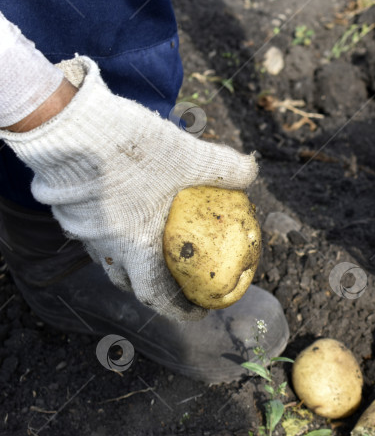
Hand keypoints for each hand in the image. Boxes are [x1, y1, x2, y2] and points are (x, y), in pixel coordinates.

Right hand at [0, 56, 257, 319]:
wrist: (69, 124)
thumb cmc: (132, 148)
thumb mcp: (189, 155)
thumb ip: (223, 167)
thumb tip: (250, 172)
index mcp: (135, 246)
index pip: (156, 296)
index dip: (179, 309)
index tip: (197, 311)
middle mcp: (104, 245)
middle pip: (128, 280)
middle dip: (153, 286)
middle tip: (175, 279)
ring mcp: (80, 228)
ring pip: (108, 255)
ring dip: (130, 256)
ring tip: (151, 244)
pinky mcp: (64, 207)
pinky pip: (92, 230)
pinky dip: (112, 230)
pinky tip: (124, 210)